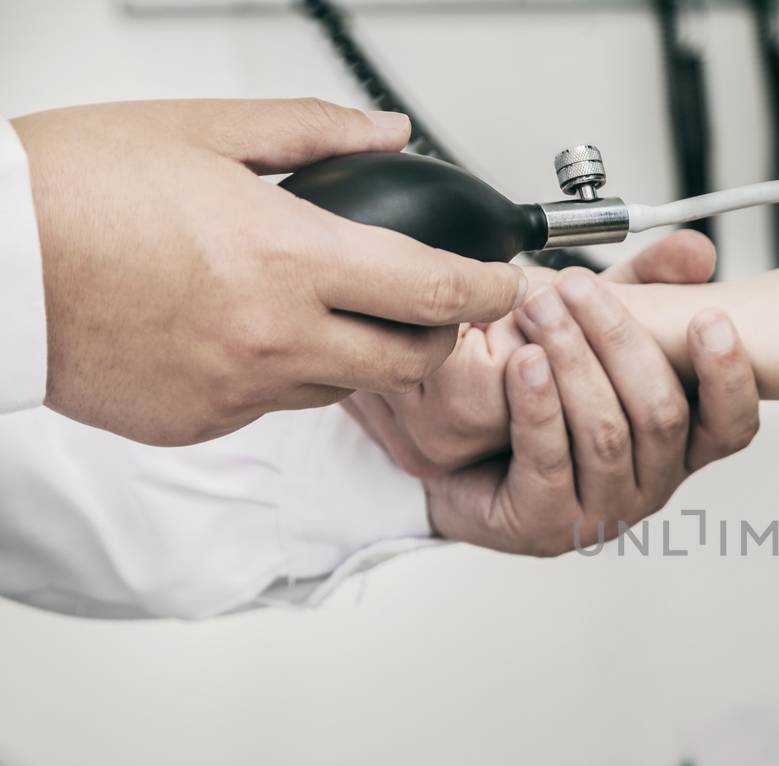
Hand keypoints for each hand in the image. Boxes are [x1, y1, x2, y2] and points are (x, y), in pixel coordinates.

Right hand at [14, 99, 524, 444]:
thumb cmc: (73, 187)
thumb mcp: (202, 128)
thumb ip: (313, 133)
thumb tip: (389, 135)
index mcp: (288, 258)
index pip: (434, 292)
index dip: (488, 290)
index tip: (506, 283)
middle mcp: (276, 337)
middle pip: (411, 361)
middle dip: (440, 335)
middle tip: (432, 305)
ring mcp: (238, 391)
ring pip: (344, 387)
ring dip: (358, 354)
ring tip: (321, 306)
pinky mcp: (200, 424)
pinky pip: (273, 405)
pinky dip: (282, 372)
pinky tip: (243, 329)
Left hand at [421, 253, 758, 555]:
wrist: (460, 452)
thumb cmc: (539, 395)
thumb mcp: (597, 329)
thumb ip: (649, 289)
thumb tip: (698, 250)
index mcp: (679, 443)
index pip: (731, 425)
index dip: (728, 377)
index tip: (710, 321)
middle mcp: (652, 481)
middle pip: (662, 415)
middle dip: (620, 340)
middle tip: (576, 287)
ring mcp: (603, 510)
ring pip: (606, 433)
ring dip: (572, 361)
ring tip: (539, 310)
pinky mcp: (548, 525)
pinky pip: (550, 460)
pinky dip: (538, 405)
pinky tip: (524, 363)